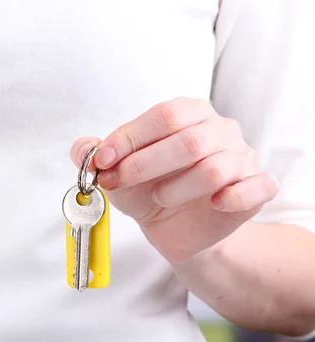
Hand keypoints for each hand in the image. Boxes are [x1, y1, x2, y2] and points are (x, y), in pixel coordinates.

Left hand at [70, 97, 278, 262]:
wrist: (177, 228)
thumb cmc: (149, 190)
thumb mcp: (116, 172)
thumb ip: (96, 155)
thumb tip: (84, 149)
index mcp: (189, 113)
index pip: (164, 116)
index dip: (130, 138)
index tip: (102, 161)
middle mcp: (220, 129)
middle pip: (188, 140)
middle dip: (143, 166)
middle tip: (117, 183)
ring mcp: (243, 157)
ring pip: (214, 168)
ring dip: (176, 189)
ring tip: (160, 198)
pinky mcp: (257, 188)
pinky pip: (255, 188)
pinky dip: (231, 198)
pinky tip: (212, 205)